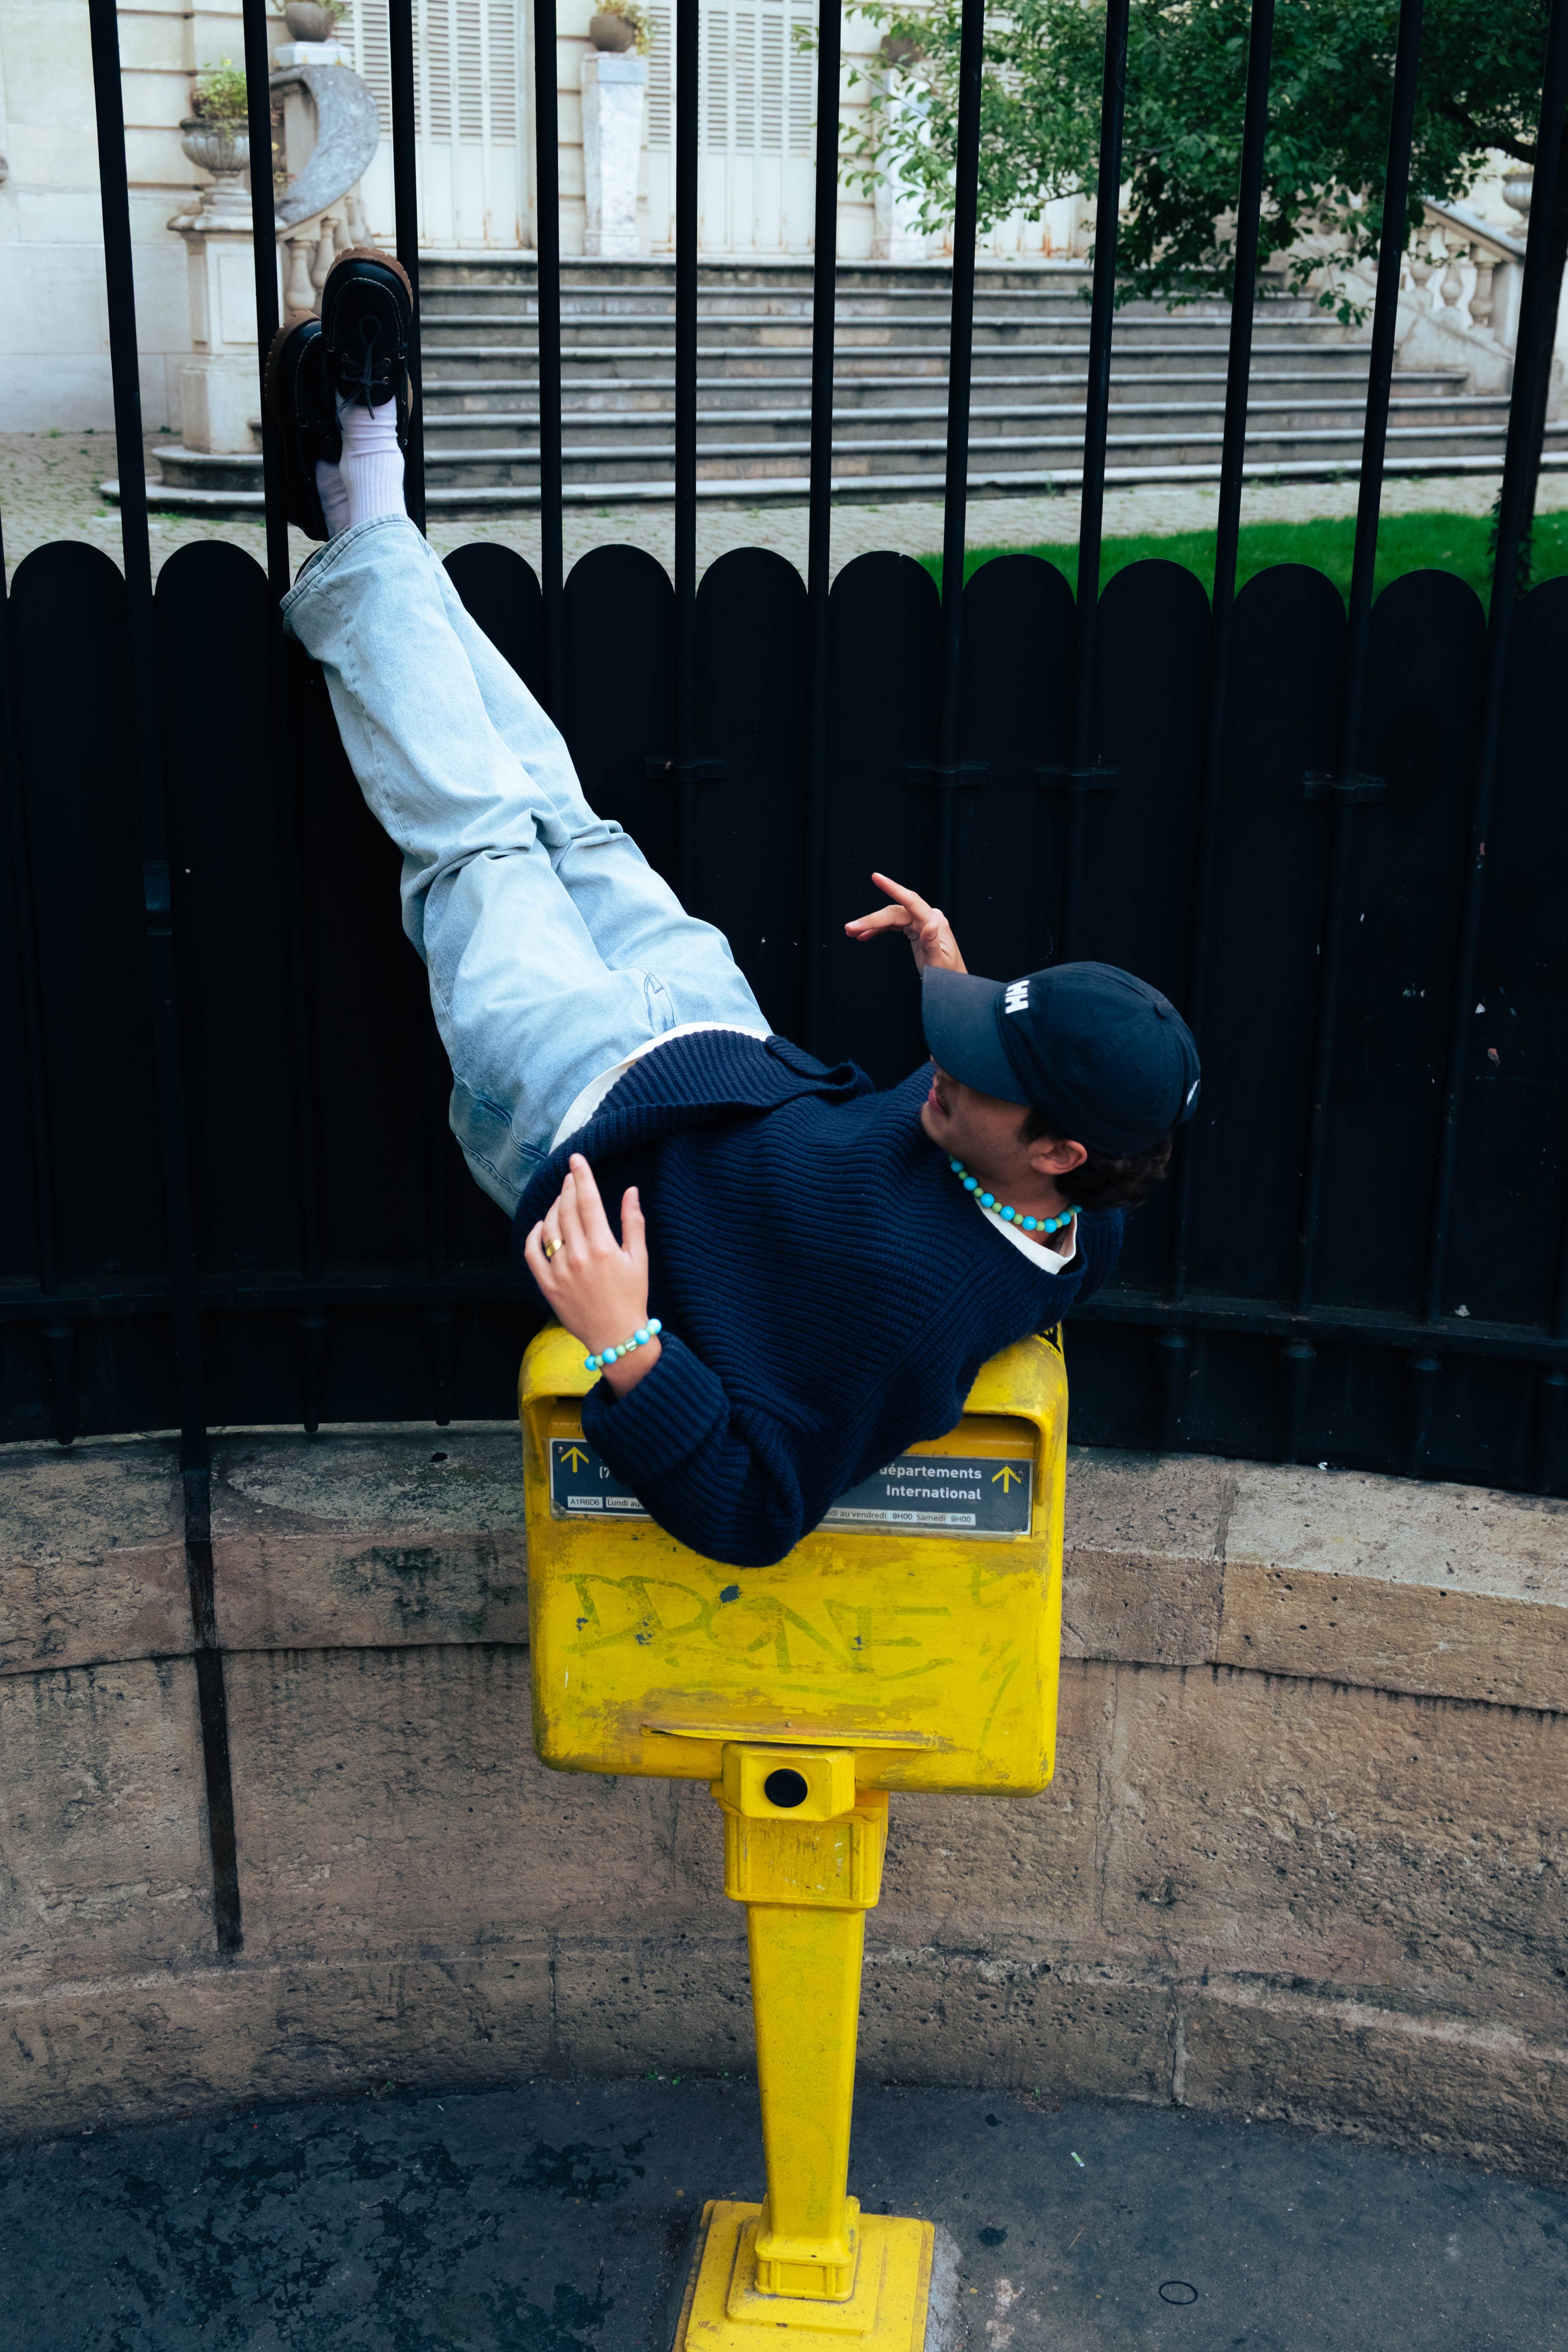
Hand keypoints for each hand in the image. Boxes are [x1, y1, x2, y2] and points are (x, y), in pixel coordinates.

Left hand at [522, 1154, 661, 1395]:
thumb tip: (631, 1191)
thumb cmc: (632, 1296)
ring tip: (562, 1199)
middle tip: (570, 1175)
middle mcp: (579, 1256)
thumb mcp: (639, 1258)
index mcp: (603, 1247)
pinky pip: (532, 1253)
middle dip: (568, 1187)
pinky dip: (533, 1234)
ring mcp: (560, 1271)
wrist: (616, 1336)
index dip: (582, 1176)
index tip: (576, 1159)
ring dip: (554, 1207)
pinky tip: (541, 1225)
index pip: (588, 1201)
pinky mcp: (547, 1285)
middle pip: (567, 1210)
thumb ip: (633, 1222)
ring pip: (549, 1227)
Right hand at [843, 872, 966, 974]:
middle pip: (895, 912)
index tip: (876, 877)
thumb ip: (932, 944)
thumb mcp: (939, 962)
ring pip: (891, 917)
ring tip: (852, 932)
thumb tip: (929, 924)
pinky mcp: (915, 929)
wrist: (952, 981)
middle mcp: (927, 918)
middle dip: (871, 919)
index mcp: (934, 922)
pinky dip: (878, 930)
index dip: (892, 888)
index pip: (911, 901)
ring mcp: (920, 922)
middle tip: (850, 928)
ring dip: (871, 924)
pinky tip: (864, 936)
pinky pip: (893, 925)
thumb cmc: (948, 974)